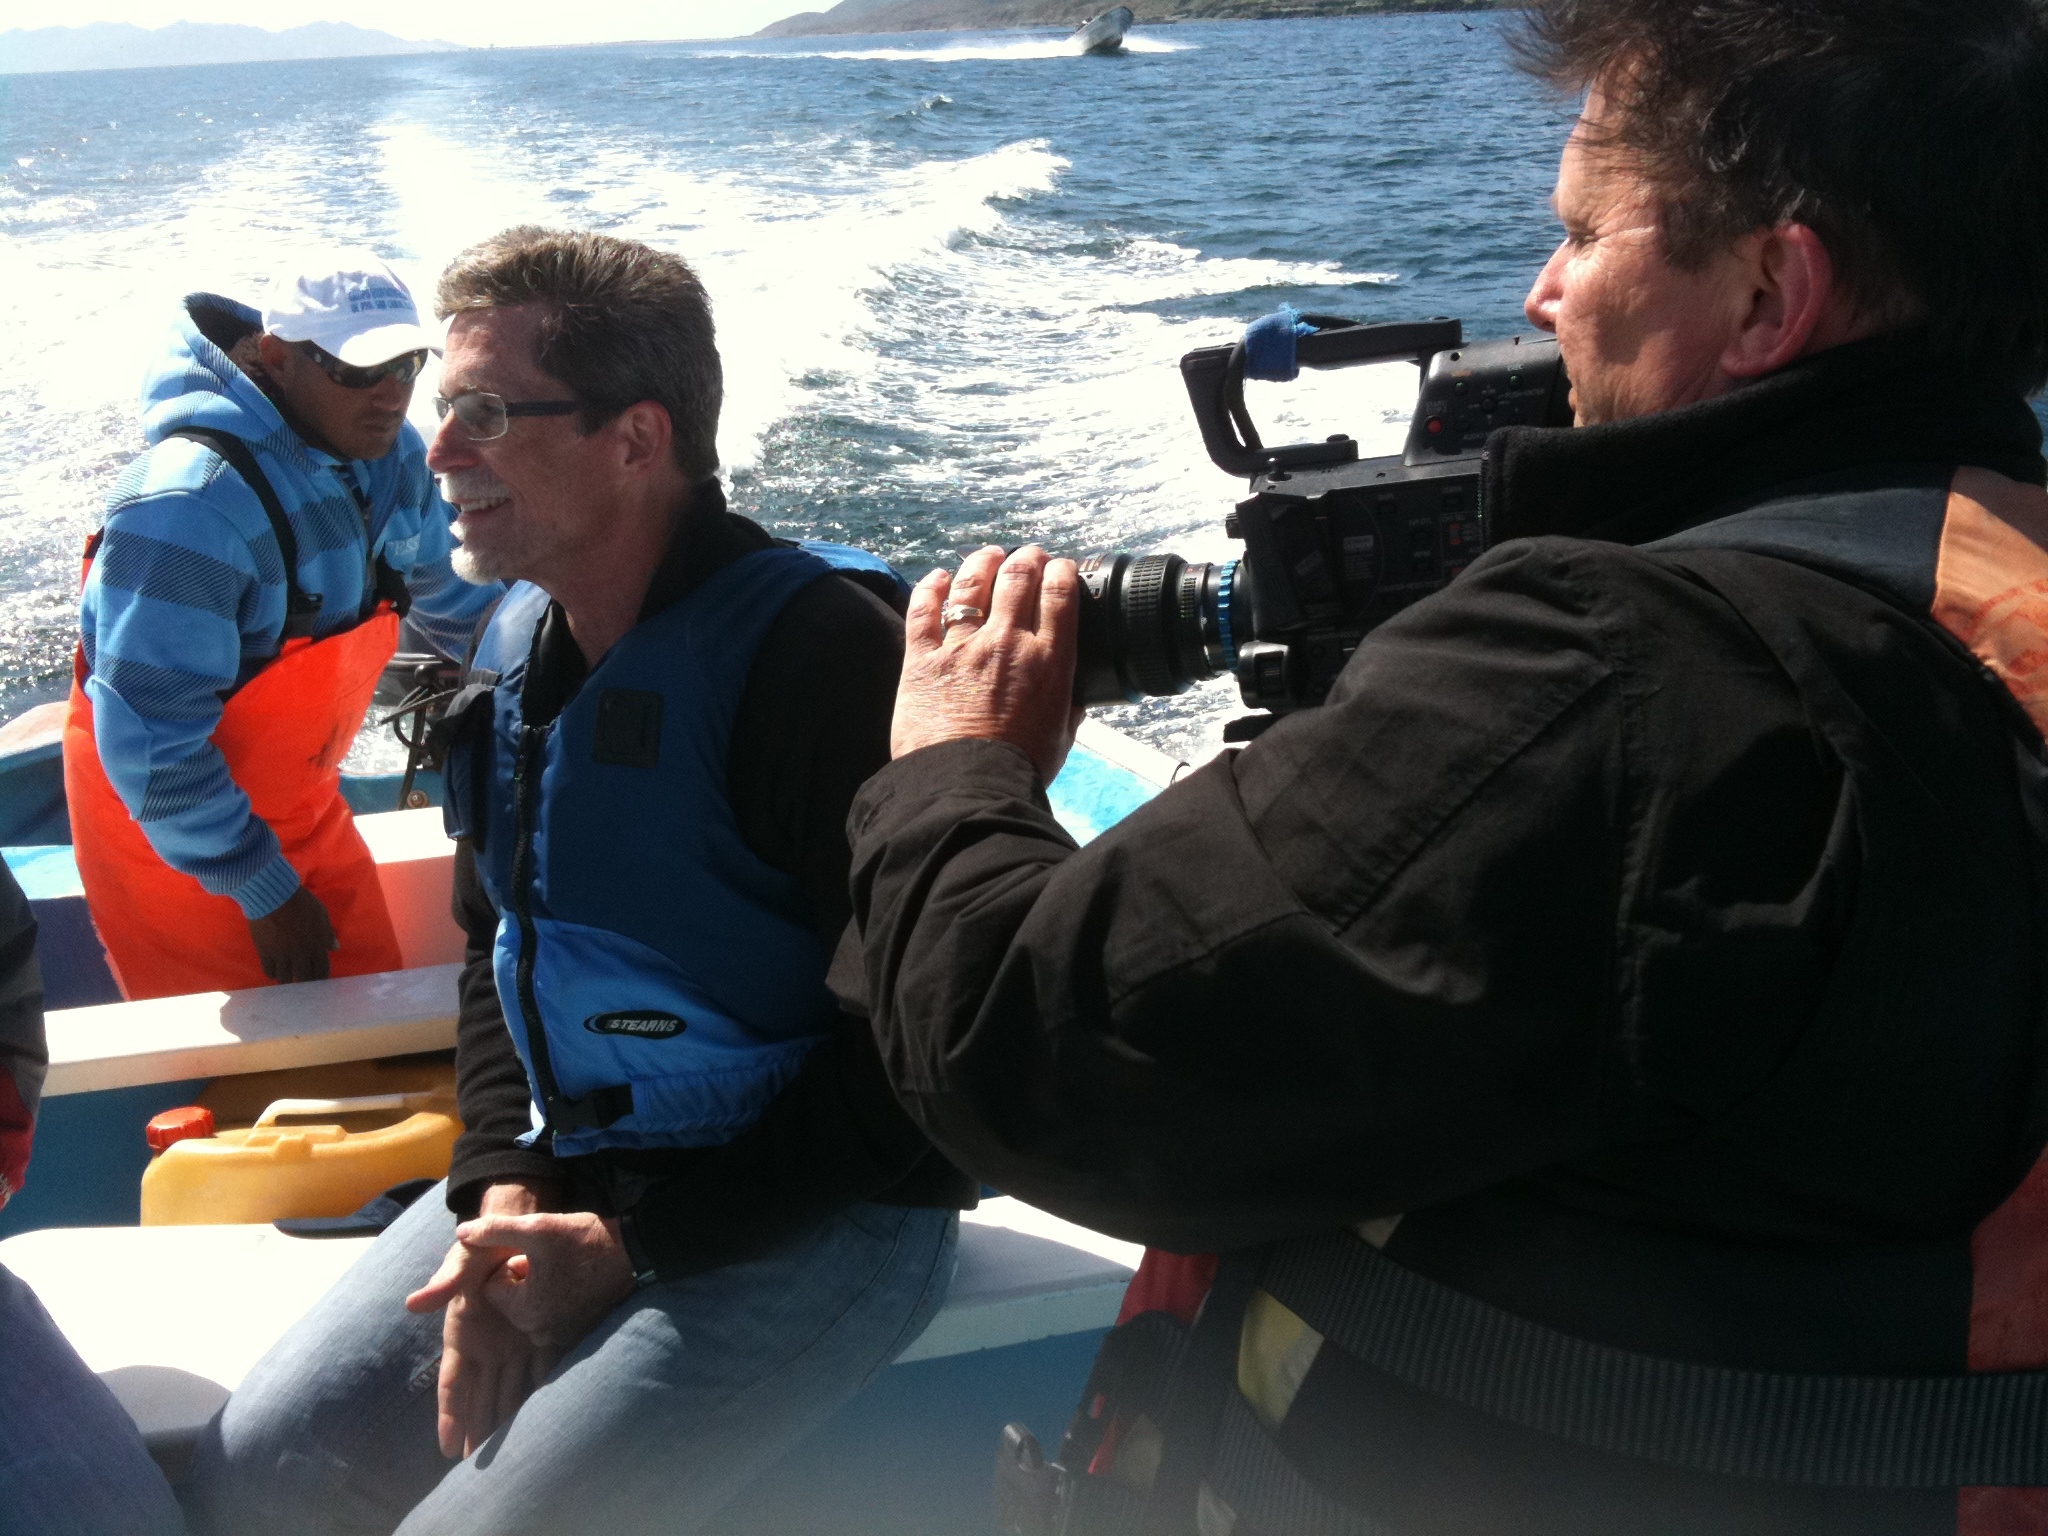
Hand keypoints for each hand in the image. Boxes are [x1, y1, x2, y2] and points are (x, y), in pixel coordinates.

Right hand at [247, 885, 336, 983]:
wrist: (273, 897)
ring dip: (288, 979)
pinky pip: (270, 971)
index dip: (321, 976)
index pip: (322, 969)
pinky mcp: (265, 953)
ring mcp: (282, 955)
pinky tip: (275, 971)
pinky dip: (273, 973)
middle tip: (303, 979)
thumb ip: (328, 932)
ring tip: (288, 977)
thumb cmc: (301, 902)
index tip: (319, 978)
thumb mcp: (321, 913)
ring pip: (286, 978)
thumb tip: (335, 948)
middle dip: (306, 981)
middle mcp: (301, 954)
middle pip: (305, 977)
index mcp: (317, 944)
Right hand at [405, 1180, 558, 1458]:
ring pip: (509, 1387)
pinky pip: (539, 1368)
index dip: (449, 1415)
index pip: (453, 1383)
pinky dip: (539, 1392)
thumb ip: (444, 1283)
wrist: (517, 1225)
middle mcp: (486, 1343)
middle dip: (480, 1430)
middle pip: (483, 1395)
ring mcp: (512, 1340)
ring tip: (510, 1453)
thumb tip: (414, 1304)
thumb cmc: (482, 1247)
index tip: (446, 1448)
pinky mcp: (537, 1332)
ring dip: (509, 1419)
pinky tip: (544, 1416)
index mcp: (462, 1333)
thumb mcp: (463, 1261)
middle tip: (477, 1468)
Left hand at [455, 1210, 637, 1350]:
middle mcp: (540, 1332)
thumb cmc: (584, 1239)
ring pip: (532, 1308)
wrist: (635, 1251)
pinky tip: (574, 1281)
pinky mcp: (578, 1334)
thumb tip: (461, 1233)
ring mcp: (561, 1336)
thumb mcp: (537, 1227)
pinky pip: (552, 1318)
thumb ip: (494, 1230)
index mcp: (525, 1310)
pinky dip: (557, 1301)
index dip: (509, 1264)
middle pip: (512, 1301)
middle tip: (549, 1259)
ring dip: (540, 1290)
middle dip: (523, 1280)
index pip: (494, 1287)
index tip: (533, 1252)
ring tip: (563, 1268)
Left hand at [891, 544, 1084, 783]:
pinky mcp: (922, 660)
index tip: (1061, 567)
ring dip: (983, 562)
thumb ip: (1071, 707)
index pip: (1059, 593)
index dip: (1061, 571)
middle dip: (1028, 558)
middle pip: (1018, 578)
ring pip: (972, 585)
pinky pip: (924, 610)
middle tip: (1030, 555)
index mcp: (1047, 661)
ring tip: (989, 555)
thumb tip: (1078, 695)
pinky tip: (939, 577)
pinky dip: (932, 588)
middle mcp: (1007, 644)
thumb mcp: (1063, 736)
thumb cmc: (1020, 768)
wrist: (967, 787)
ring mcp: (962, 648)